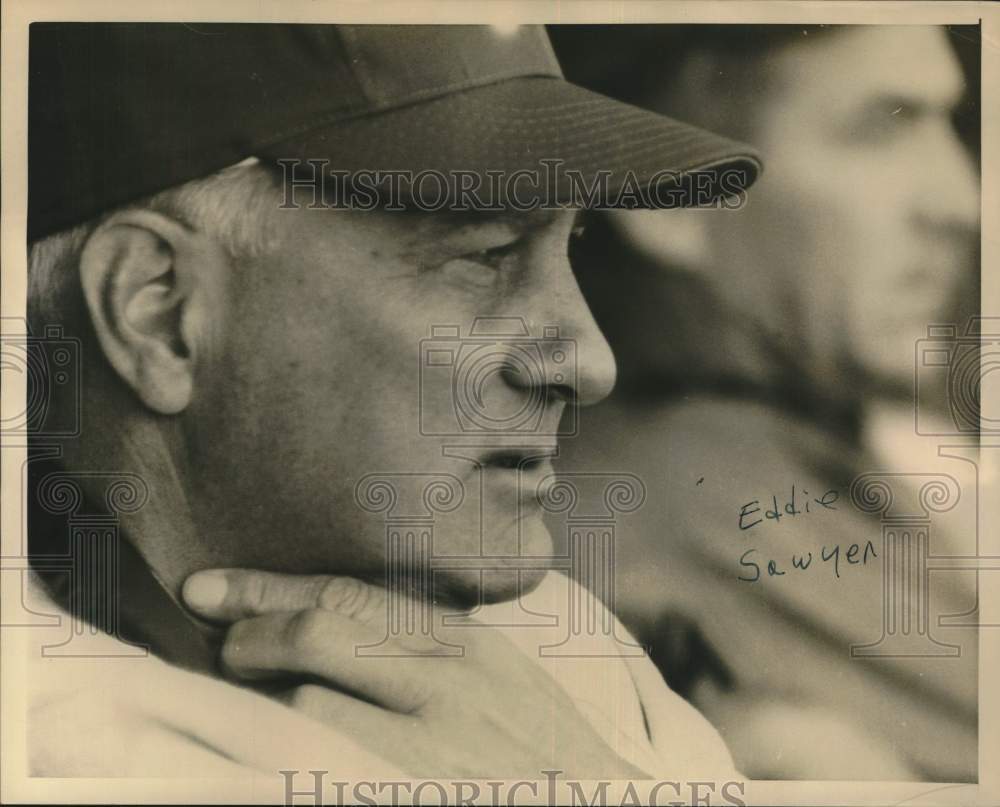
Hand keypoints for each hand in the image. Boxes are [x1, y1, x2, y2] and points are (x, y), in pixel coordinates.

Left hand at [182, 569, 648, 778]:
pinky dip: (288, 747)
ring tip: (259, 704)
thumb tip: (342, 614)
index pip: (352, 594)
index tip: (212, 587)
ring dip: (268, 698)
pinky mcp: (399, 789)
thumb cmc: (546, 755)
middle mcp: (447, 684)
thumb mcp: (503, 679)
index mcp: (469, 646)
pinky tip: (283, 747)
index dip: (270, 588)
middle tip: (228, 647)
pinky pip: (320, 759)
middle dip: (254, 633)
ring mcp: (427, 747)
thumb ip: (434, 642)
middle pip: (320, 630)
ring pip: (310, 697)